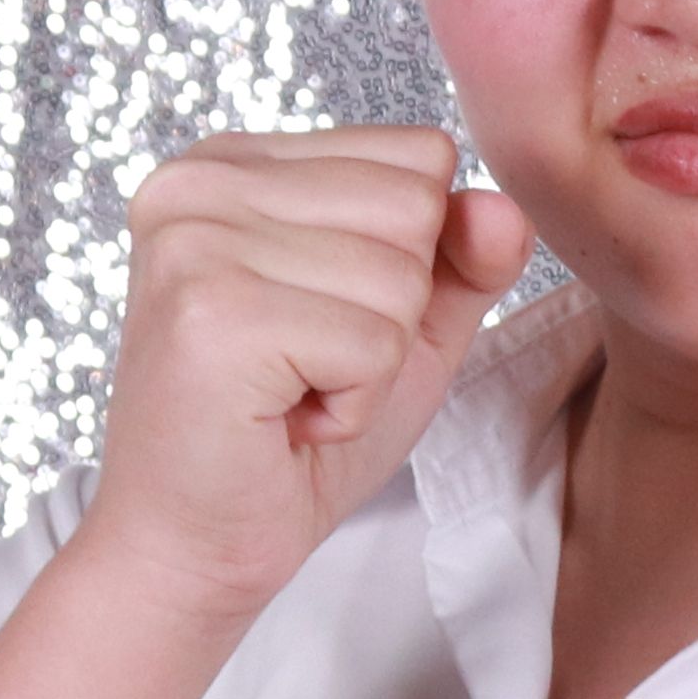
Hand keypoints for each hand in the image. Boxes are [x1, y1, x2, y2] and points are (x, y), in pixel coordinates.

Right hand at [78, 129, 532, 622]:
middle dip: (394, 309)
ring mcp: (195, 240)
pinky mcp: (210, 313)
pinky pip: (374, 342)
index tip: (320, 319)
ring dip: (373, 361)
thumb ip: (466, 255)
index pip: (420, 155)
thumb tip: (502, 206)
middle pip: (416, 203)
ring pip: (401, 276)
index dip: (410, 259)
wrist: (197, 543)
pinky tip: (282, 419)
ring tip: (291, 391)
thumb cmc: (295, 431)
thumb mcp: (408, 324)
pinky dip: (354, 402)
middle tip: (306, 364)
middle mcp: (198, 180)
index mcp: (235, 162)